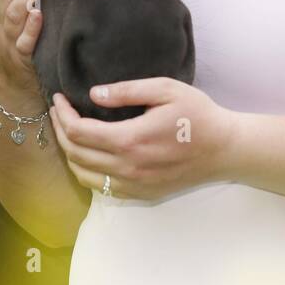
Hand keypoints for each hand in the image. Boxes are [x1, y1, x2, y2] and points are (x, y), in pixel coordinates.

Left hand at [47, 78, 238, 200]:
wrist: (225, 149)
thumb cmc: (198, 114)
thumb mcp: (165, 89)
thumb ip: (127, 91)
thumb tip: (94, 94)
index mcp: (130, 140)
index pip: (78, 131)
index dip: (61, 114)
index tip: (59, 99)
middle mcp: (127, 168)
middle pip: (75, 154)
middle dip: (59, 130)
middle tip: (58, 112)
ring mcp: (134, 185)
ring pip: (83, 175)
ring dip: (70, 153)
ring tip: (69, 131)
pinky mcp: (141, 194)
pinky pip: (101, 188)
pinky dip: (86, 171)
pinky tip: (89, 154)